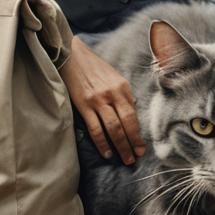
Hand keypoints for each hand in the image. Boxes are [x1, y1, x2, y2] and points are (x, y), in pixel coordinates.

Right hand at [59, 37, 142, 164]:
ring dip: (120, 146)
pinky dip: (102, 143)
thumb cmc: (94, 68)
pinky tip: (107, 152)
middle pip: (126, 124)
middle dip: (132, 143)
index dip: (139, 134)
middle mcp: (113, 94)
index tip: (142, 148)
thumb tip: (132, 111)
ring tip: (125, 159)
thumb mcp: (114, 77)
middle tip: (135, 158)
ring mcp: (98, 100)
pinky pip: (95, 128)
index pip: (134, 115)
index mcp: (123, 87)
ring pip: (113, 128)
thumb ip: (123, 95)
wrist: (71, 55)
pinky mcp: (83, 105)